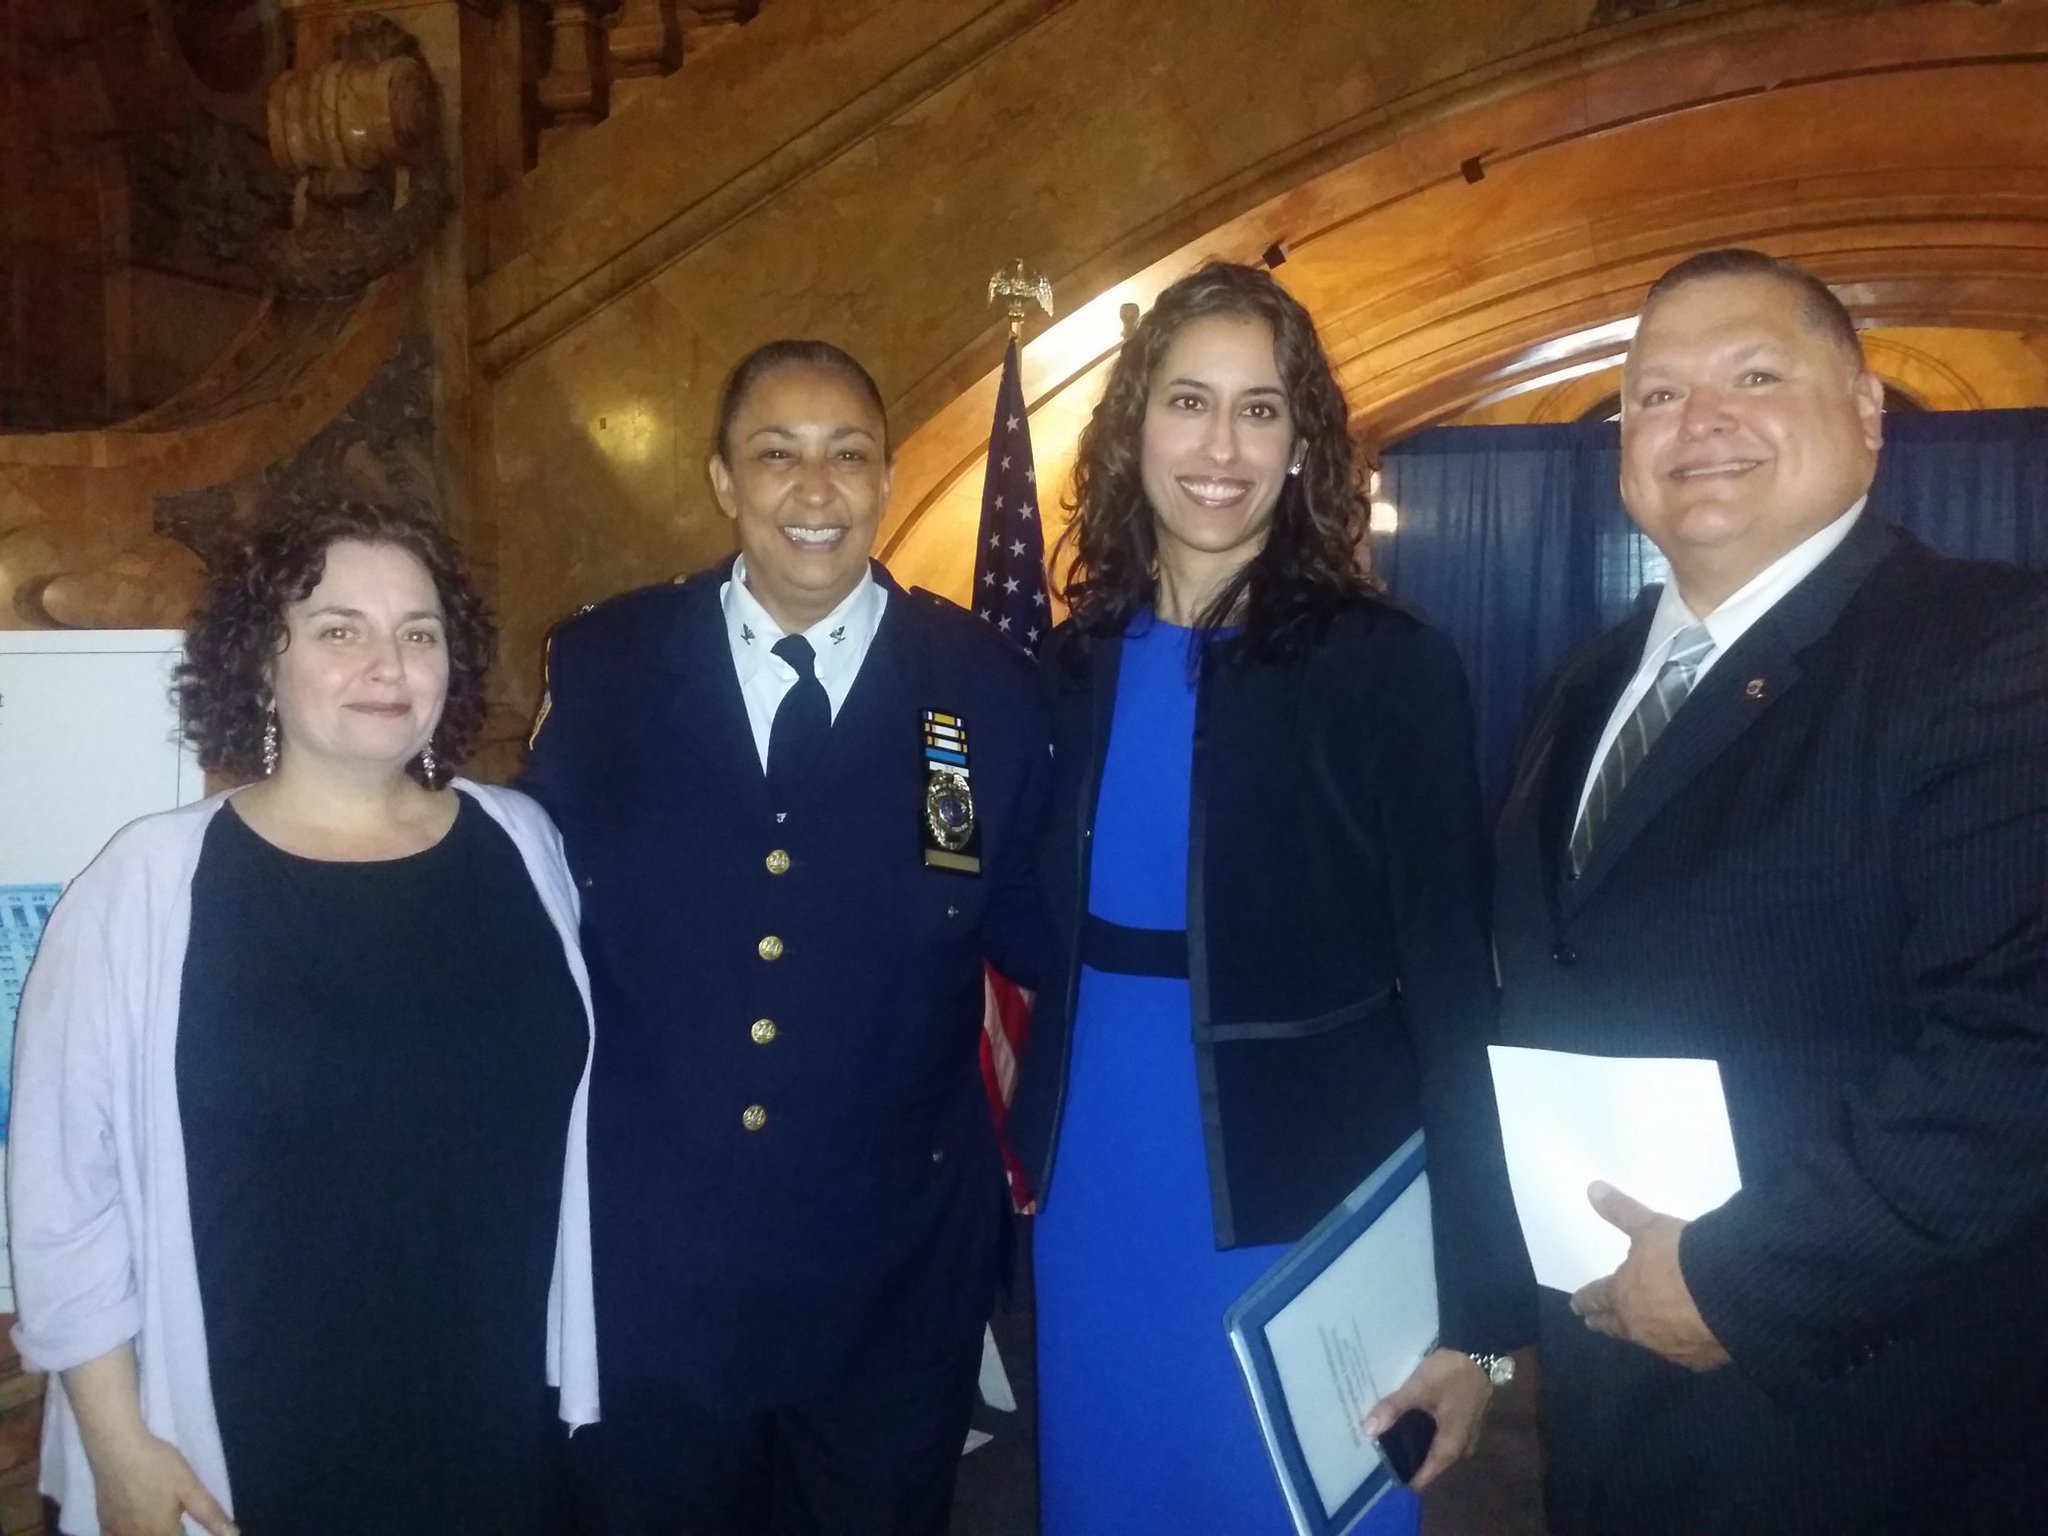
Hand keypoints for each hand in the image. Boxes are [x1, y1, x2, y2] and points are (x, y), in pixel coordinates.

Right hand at [88, 1428, 237, 1535]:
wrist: (117, 1450)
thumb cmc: (158, 1466)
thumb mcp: (190, 1486)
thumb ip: (210, 1514)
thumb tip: (233, 1535)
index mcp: (163, 1532)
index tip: (188, 1527)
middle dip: (171, 1534)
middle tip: (178, 1523)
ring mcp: (118, 1532)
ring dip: (151, 1534)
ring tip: (162, 1524)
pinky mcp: (104, 1523)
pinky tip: (135, 1529)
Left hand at [1360, 1348, 1492, 1491]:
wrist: (1478, 1351)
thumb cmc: (1451, 1374)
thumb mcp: (1418, 1389)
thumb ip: (1393, 1408)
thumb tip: (1367, 1431)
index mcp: (1450, 1448)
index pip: (1423, 1478)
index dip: (1401, 1477)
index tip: (1378, 1471)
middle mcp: (1460, 1448)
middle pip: (1428, 1463)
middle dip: (1404, 1458)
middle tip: (1376, 1449)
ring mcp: (1464, 1435)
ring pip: (1434, 1448)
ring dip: (1414, 1444)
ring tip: (1386, 1435)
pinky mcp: (1463, 1421)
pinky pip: (1439, 1435)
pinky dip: (1424, 1432)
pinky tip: (1408, 1421)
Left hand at [1570, 1181, 1729, 1370]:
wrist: (1731, 1293)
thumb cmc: (1682, 1257)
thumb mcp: (1650, 1227)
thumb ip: (1621, 1211)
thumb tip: (1592, 1188)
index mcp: (1623, 1295)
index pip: (1598, 1297)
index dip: (1586, 1299)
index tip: (1576, 1305)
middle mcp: (1640, 1326)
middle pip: (1615, 1326)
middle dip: (1603, 1322)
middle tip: (1592, 1323)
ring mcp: (1669, 1347)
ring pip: (1646, 1341)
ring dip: (1638, 1334)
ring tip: (1634, 1332)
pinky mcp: (1698, 1359)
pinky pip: (1682, 1353)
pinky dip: (1679, 1346)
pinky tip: (1682, 1344)